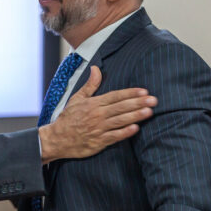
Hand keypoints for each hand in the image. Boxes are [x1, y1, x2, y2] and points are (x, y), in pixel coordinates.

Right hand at [38, 66, 155, 163]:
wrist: (57, 139)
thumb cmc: (68, 118)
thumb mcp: (77, 98)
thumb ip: (90, 85)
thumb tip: (96, 68)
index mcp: (93, 104)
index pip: (115, 96)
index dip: (130, 93)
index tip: (143, 91)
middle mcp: (97, 115)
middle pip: (120, 107)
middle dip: (138, 103)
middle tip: (153, 100)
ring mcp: (98, 129)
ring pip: (120, 121)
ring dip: (135, 116)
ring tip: (149, 112)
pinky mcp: (98, 142)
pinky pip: (114, 137)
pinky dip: (125, 132)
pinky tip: (136, 128)